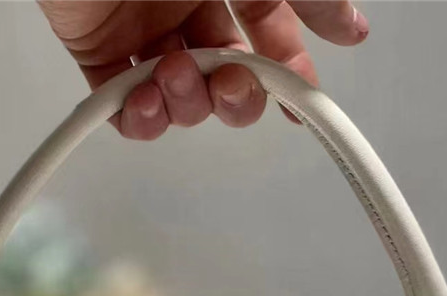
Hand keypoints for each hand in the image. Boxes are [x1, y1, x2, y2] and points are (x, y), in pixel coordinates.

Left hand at [38, 1, 367, 139]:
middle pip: (226, 75)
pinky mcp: (93, 47)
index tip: (304, 107)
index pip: (269, 29)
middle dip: (236, 99)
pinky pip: (120, 105)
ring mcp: (140, 25)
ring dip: (186, 106)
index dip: (289, 72)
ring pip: (179, 98)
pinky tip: (145, 103)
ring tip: (174, 75)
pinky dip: (138, 119)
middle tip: (232, 87)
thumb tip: (352, 26)